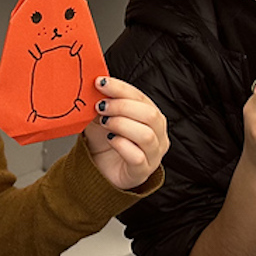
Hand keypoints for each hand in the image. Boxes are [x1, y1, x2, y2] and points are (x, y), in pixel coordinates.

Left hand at [81, 76, 168, 190]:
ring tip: (105, 123)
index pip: (141, 97)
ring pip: (146, 135)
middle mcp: (158, 134)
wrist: (100, 169)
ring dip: (121, 125)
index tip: (100, 83)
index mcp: (152, 116)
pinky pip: (137, 157)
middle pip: (149, 114)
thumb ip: (104, 102)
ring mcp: (153, 155)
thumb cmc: (106, 141)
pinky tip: (110, 140)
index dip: (121, 88)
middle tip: (101, 107)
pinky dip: (121, 145)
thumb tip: (97, 86)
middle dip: (122, 106)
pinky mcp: (142, 172)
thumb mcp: (103, 116)